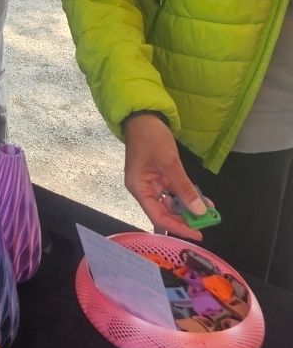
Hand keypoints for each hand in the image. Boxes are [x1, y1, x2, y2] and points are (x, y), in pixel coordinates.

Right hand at [123, 114, 206, 237]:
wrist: (144, 115)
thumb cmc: (151, 137)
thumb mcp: (169, 163)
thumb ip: (184, 188)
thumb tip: (200, 211)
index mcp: (139, 188)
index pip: (158, 217)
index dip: (178, 227)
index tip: (198, 233)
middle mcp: (144, 189)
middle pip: (164, 212)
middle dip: (185, 218)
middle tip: (206, 223)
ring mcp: (152, 182)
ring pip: (171, 202)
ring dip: (188, 207)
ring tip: (208, 213)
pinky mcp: (159, 176)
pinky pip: (174, 191)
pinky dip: (187, 195)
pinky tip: (202, 200)